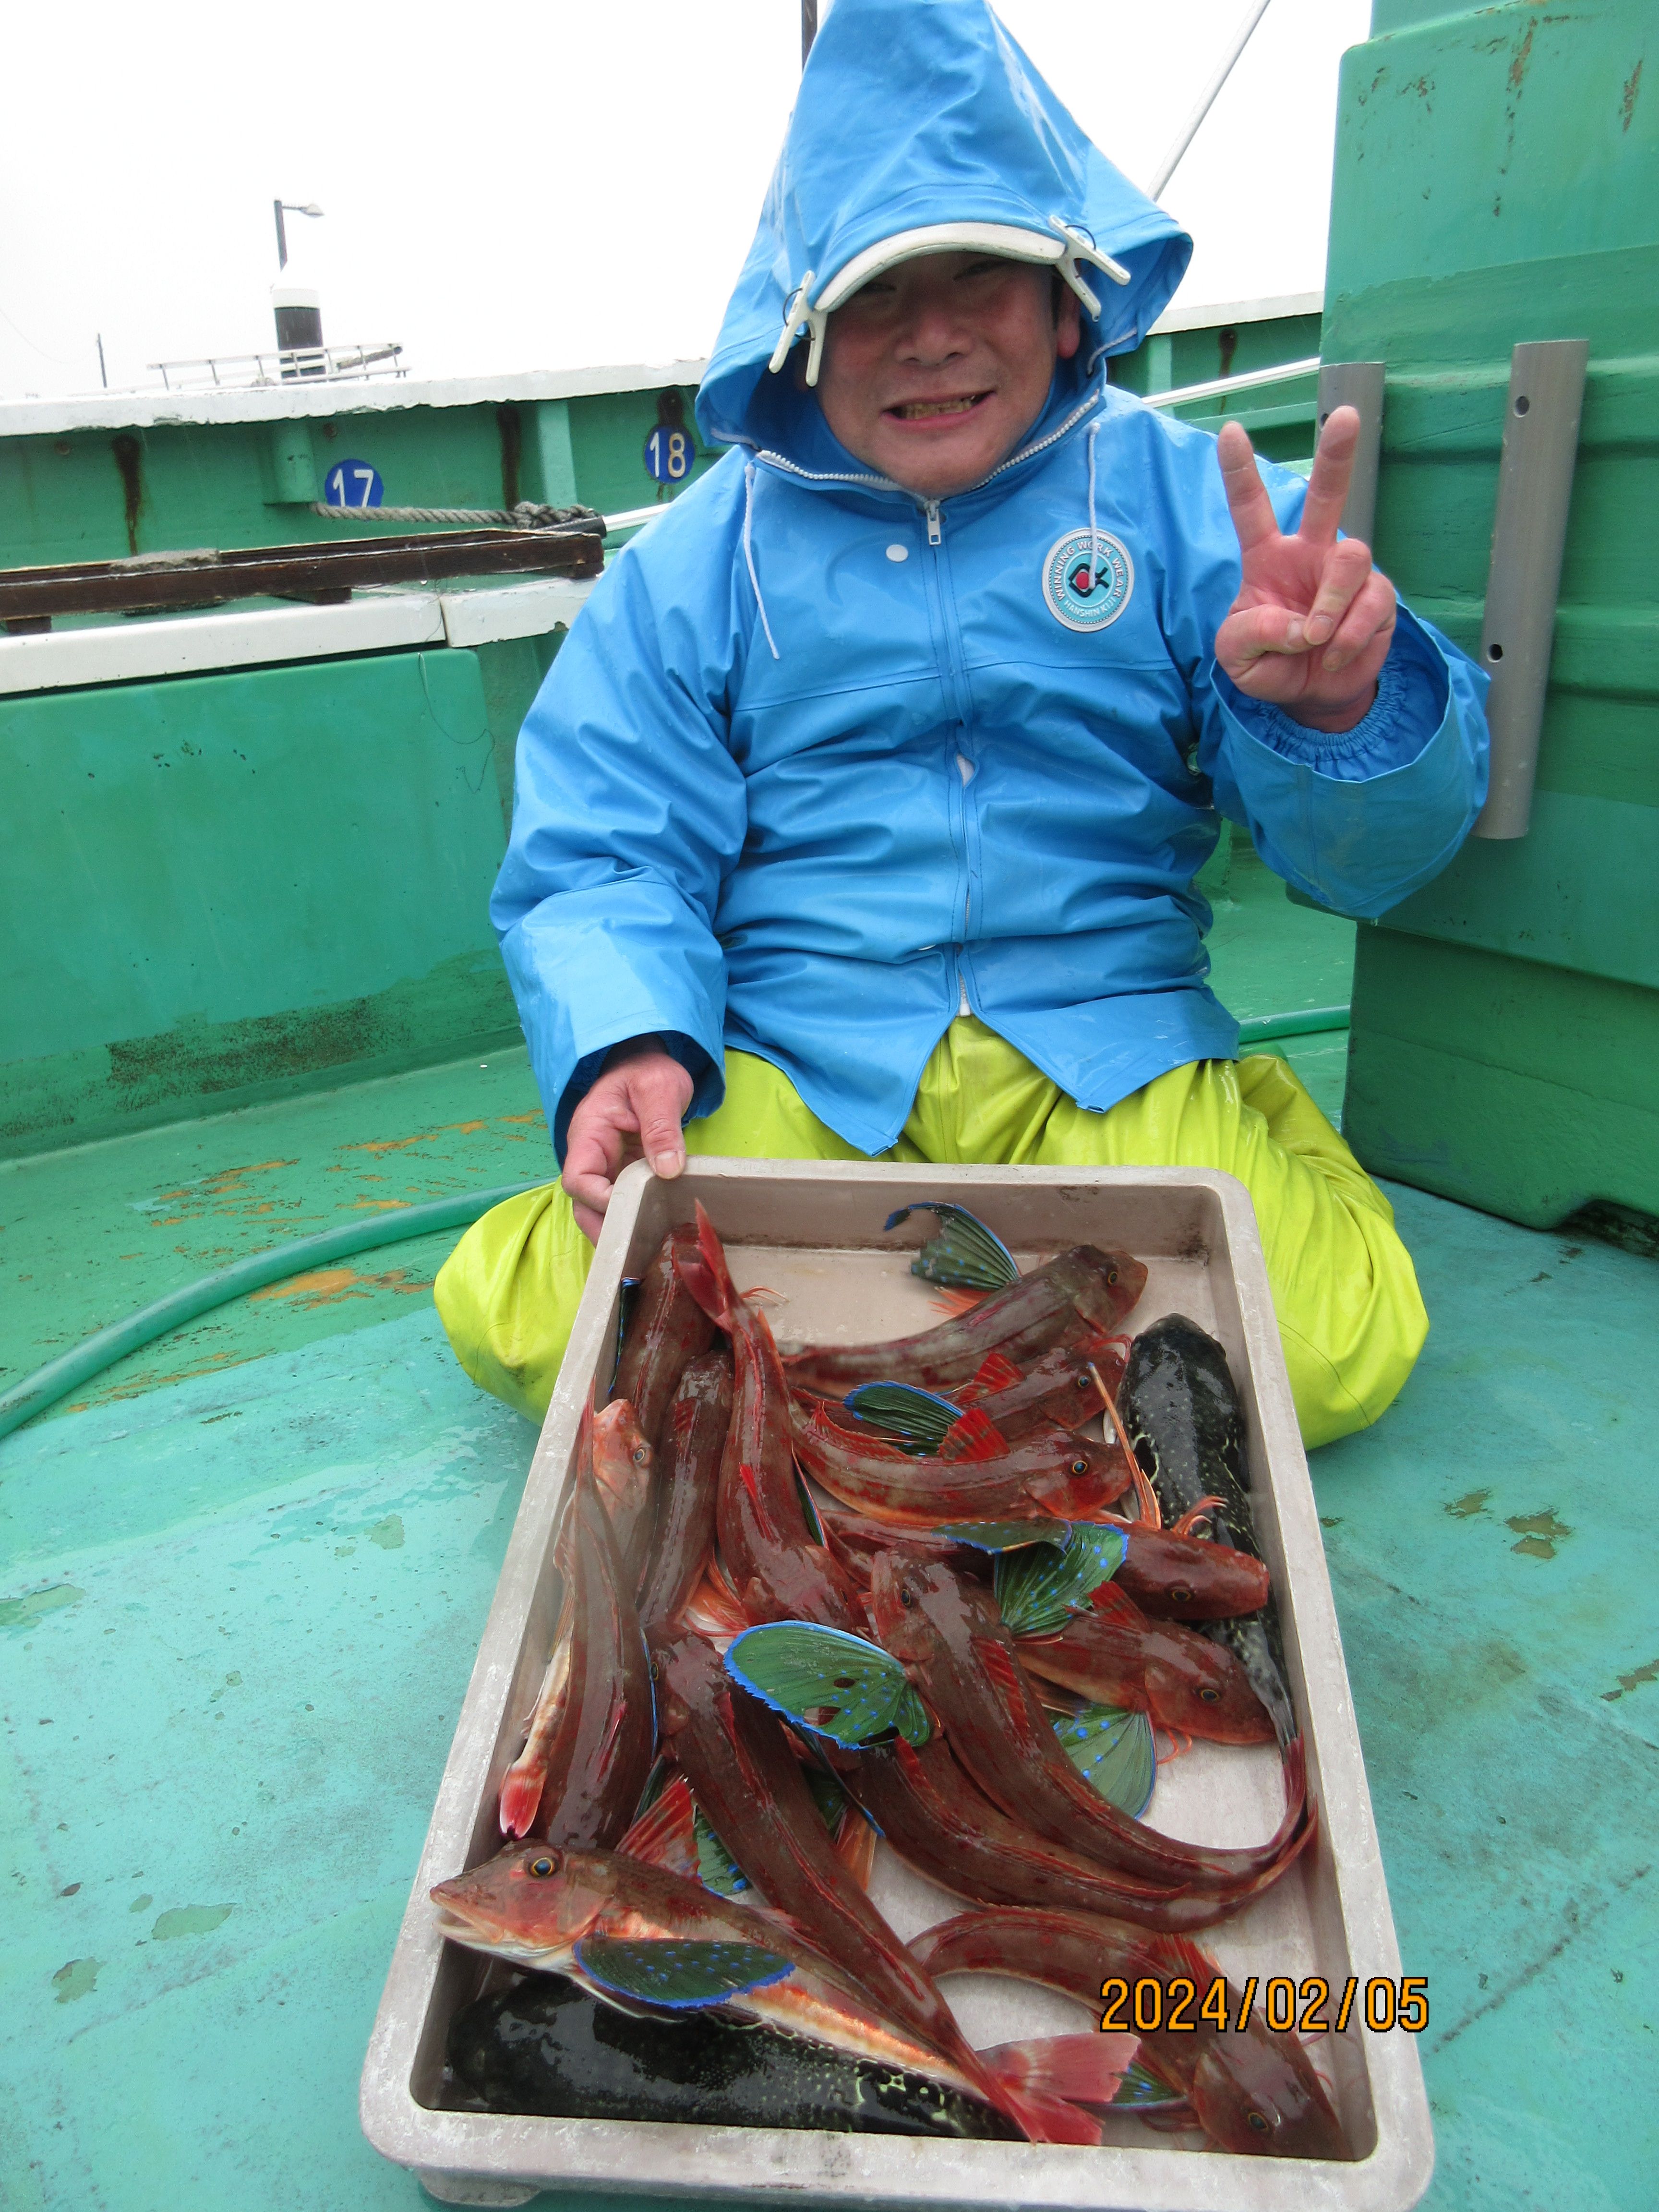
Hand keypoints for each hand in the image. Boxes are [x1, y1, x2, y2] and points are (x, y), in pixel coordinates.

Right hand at [562, 1036, 693, 1242]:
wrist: (647, 1062)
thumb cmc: (648, 1069)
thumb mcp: (659, 1089)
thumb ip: (662, 1126)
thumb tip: (668, 1170)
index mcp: (590, 1131)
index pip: (579, 1177)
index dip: (598, 1200)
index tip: (628, 1212)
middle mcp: (591, 1153)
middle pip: (584, 1202)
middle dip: (603, 1229)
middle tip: (632, 1257)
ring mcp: (605, 1166)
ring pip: (599, 1207)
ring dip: (617, 1230)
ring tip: (642, 1256)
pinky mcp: (622, 1173)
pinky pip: (620, 1201)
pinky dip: (632, 1219)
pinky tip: (653, 1236)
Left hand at [1214, 405, 1396, 732]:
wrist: (1311, 696)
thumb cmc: (1270, 664)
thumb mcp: (1237, 657)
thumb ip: (1252, 635)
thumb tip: (1297, 624)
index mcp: (1267, 558)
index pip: (1251, 508)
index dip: (1240, 471)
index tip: (1229, 431)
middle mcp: (1310, 554)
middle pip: (1327, 495)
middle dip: (1337, 455)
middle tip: (1345, 416)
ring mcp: (1345, 574)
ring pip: (1351, 558)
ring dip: (1332, 603)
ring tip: (1316, 640)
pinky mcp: (1377, 598)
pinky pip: (1371, 604)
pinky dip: (1349, 636)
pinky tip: (1334, 655)